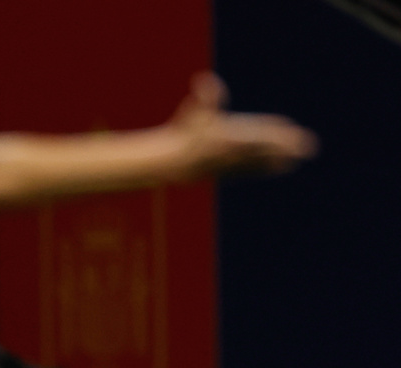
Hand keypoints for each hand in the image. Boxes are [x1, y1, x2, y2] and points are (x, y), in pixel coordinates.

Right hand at [170, 72, 317, 177]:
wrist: (172, 161)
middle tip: (310, 148)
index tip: (294, 130)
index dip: (277, 133)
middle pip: (266, 150)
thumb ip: (204, 96)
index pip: (259, 135)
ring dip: (279, 161)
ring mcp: (232, 164)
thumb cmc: (184, 132)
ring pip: (261, 163)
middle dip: (287, 149)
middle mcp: (234, 153)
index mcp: (229, 138)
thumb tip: (204, 79)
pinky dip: (267, 169)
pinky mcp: (228, 172)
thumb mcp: (194, 112)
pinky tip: (280, 168)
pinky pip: (252, 170)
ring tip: (296, 161)